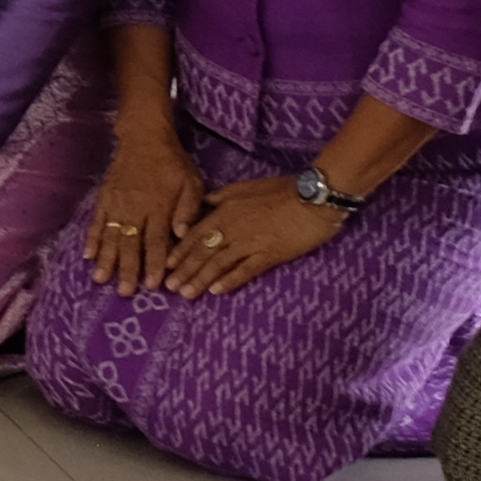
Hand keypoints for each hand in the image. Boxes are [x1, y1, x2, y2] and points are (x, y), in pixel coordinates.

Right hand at [86, 123, 205, 293]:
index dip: (155, 263)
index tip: (152, 285)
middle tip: (124, 292)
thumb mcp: (192, 183)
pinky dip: (92, 239)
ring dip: (106, 259)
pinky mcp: (105, 198)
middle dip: (128, 269)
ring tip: (101, 280)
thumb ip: (188, 208)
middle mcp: (135, 208)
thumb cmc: (173, 164)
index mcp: (159, 207)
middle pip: (131, 243)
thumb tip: (181, 234)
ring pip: (111, 235)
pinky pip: (97, 221)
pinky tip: (88, 255)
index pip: (157, 241)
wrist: (144, 138)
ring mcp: (117, 203)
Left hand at [165, 170, 343, 297]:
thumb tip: (205, 203)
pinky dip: (230, 281)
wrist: (313, 198)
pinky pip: (245, 270)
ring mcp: (250, 242)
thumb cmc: (282, 190)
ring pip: (219, 263)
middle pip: (203, 251)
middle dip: (184, 270)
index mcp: (225, 210)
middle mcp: (232, 227)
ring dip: (201, 279)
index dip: (181, 250)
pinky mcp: (270, 254)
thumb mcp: (245, 187)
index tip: (166, 265)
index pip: (196, 233)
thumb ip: (222, 197)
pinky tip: (217, 292)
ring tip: (186, 294)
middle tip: (169, 287)